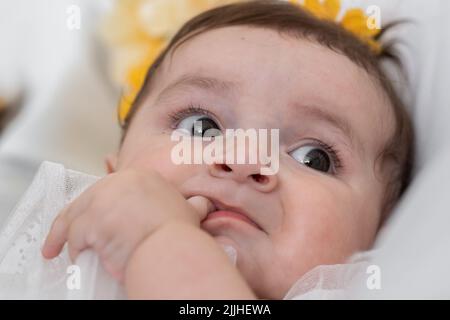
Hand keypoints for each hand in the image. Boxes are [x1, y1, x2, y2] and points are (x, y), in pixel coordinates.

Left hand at [41, 169, 212, 281]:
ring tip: (58, 250)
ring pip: (73, 216)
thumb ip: (192, 204)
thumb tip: (203, 203)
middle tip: (61, 237)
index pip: (108, 189)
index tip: (91, 217)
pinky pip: (74, 236)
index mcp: (139, 177)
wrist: (172, 250)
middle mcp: (119, 183)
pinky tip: (74, 259)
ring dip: (63, 235)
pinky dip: (71, 249)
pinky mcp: (92, 220)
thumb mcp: (189, 212)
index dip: (96, 205)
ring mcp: (103, 200)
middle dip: (71, 219)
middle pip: (86, 200)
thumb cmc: (181, 235)